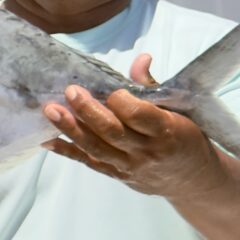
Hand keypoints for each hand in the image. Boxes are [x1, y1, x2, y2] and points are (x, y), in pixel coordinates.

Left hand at [42, 52, 220, 197]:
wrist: (193, 180)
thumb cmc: (186, 138)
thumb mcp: (180, 111)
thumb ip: (153, 87)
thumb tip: (141, 58)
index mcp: (166, 130)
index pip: (139, 116)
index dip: (121, 101)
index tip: (111, 90)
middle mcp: (146, 151)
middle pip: (112, 132)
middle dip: (88, 111)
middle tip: (70, 91)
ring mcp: (129, 166)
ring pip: (96, 148)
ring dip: (71, 129)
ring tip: (51, 111)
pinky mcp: (116, 175)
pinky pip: (88, 163)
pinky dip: (67, 151)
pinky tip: (46, 140)